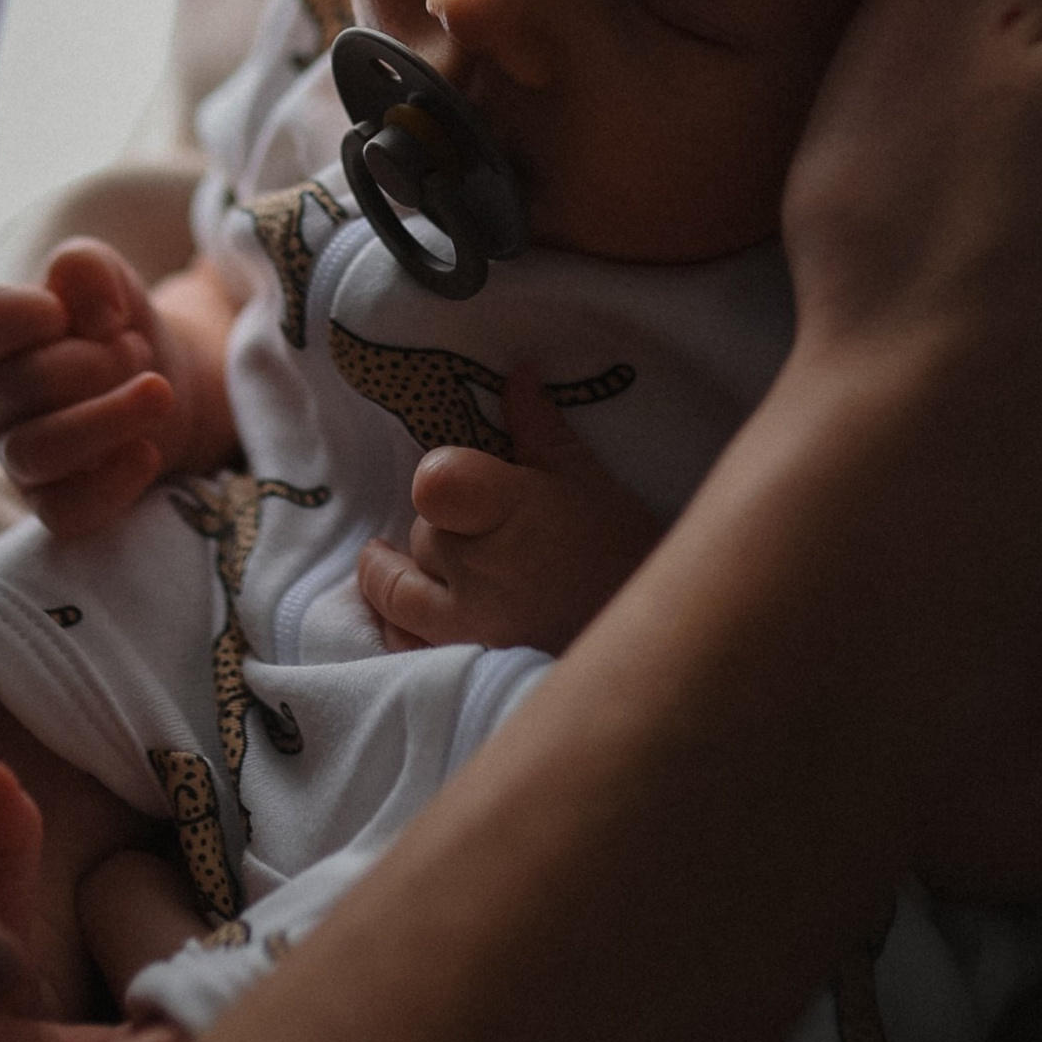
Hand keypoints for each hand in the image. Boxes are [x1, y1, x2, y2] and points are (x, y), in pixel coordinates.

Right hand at [0, 239, 214, 540]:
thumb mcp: (105, 275)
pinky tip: (148, 452)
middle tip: (136, 350)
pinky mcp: (51, 502)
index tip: (68, 310)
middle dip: (99, 360)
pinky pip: (65, 513)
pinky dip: (111, 484)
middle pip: (29, 383)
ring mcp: (18, 456)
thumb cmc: (115, 325)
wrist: (159, 383)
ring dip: (110, 417)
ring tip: (159, 392)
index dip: (29, 312)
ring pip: (40, 452)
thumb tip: (96, 318)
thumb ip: (86, 268)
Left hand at [357, 362, 662, 652]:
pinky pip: (405, 646)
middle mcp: (482, 570)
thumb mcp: (587, 482)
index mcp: (511, 511)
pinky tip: (402, 618)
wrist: (655, 649)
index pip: (435, 484)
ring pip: (398, 592)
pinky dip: (398, 628)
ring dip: (395, 575)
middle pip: (423, 534)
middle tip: (466, 530)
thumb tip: (517, 371)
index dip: (440, 477)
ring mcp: (469, 627)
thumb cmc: (624, 558)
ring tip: (386, 560)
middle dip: (439, 528)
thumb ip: (539, 427)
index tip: (455, 482)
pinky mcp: (465, 670)